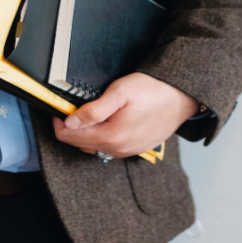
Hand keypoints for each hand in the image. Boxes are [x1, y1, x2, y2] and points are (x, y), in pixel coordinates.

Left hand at [53, 72, 199, 157]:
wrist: (182, 97)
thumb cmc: (154, 91)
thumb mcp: (119, 92)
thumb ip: (93, 110)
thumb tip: (70, 122)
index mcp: (111, 136)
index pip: (69, 137)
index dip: (59, 122)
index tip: (60, 109)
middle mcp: (118, 149)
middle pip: (80, 144)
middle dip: (72, 128)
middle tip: (75, 108)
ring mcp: (128, 151)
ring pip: (94, 147)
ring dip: (87, 133)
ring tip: (91, 114)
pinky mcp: (136, 149)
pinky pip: (110, 148)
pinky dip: (101, 137)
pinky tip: (107, 122)